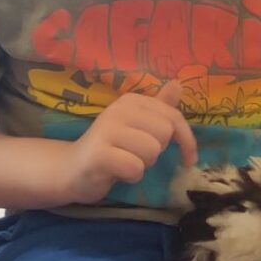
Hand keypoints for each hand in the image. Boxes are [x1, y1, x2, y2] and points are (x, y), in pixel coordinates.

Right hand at [66, 80, 196, 203]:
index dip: (187, 141)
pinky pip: (135, 168)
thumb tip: (179, 84)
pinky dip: (131, 176)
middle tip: (135, 154)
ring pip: (152, 151)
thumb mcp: (138, 126)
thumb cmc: (111, 148)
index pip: (174, 117)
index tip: (189, 159)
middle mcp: (118, 109)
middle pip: (165, 134)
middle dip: (156, 152)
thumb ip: (159, 108)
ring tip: (125, 162)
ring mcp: (107, 130)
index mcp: (131, 101)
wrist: (71, 168)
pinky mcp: (99, 154)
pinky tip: (116, 173)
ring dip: (143, 164)